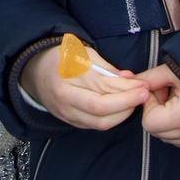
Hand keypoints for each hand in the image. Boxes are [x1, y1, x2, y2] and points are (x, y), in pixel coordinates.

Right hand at [22, 42, 149, 130]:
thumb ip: (107, 68)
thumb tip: (130, 80)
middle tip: (144, 95)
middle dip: (127, 104)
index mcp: (66, 78)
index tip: (143, 84)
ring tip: (135, 102)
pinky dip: (111, 118)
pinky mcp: (70, 121)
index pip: (102, 91)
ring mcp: (66, 114)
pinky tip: (122, 108)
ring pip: (100, 123)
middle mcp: (65, 100)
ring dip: (122, 114)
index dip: (126, 90)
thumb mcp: (83, 53)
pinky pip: (94, 125)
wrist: (35, 71)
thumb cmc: (61, 57)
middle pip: (102, 111)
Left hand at [139, 65, 179, 145]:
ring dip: (166, 121)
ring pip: (168, 137)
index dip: (149, 105)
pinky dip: (177, 127)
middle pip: (156, 131)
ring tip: (178, 101)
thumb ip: (149, 79)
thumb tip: (132, 82)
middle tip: (167, 93)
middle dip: (156, 112)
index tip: (159, 90)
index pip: (148, 122)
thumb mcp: (173, 71)